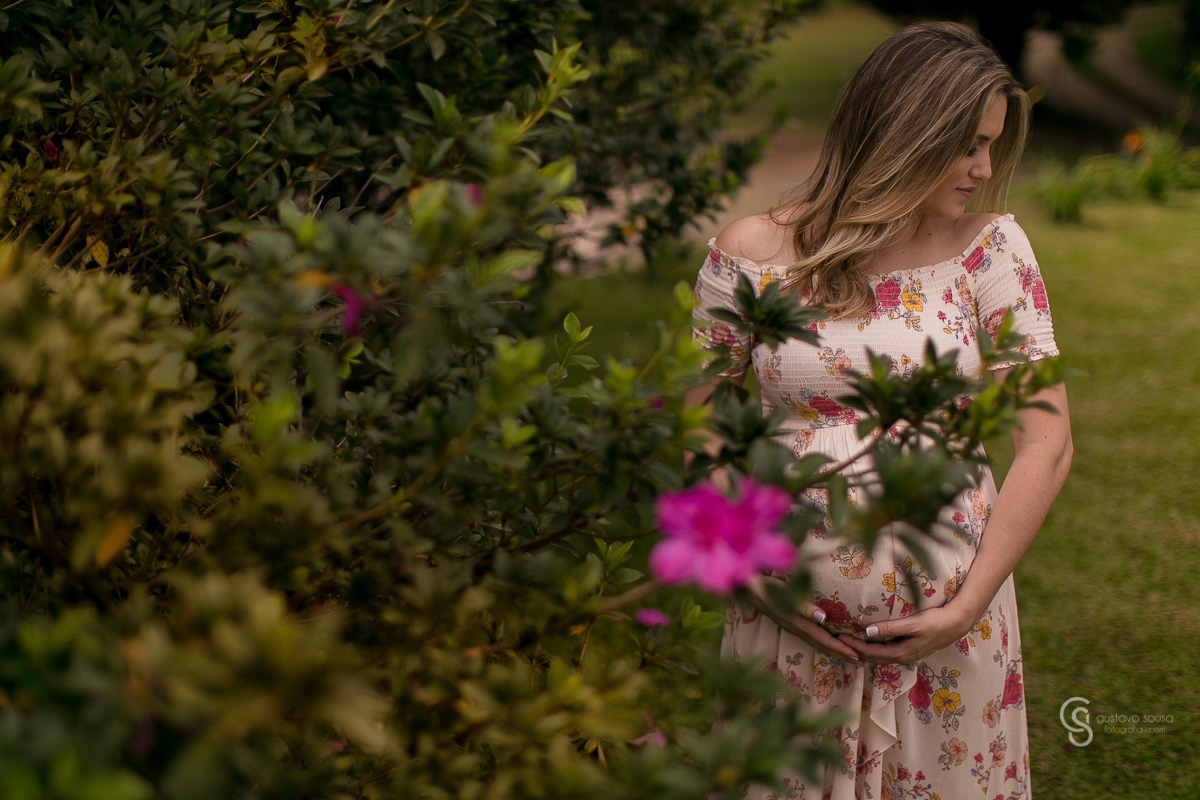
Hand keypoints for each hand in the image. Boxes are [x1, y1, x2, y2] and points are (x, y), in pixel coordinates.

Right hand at [746, 577, 863, 666]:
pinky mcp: (788, 621)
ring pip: (817, 642)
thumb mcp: (784, 595)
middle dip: (842, 654)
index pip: (825, 640)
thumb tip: (824, 618)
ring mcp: (792, 626)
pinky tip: (827, 638)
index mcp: (798, 624)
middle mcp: (796, 628)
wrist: (745, 586)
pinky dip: (823, 640)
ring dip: (834, 649)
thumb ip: (803, 607)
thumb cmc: (766, 586)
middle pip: (823, 645)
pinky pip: (810, 636)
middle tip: (861, 662)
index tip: (858, 656)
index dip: (841, 649)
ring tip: (849, 654)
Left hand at [838, 603, 972, 665]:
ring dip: (863, 650)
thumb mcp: (913, 624)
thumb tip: (867, 632)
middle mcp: (902, 657)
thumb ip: (890, 628)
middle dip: (854, 650)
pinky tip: (867, 642)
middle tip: (837, 640)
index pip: (871, 653)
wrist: (956, 624)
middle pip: (872, 658)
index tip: (839, 637)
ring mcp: (906, 654)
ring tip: (848, 642)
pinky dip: (873, 648)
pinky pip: (886, 652)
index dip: (854, 646)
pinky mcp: (909, 649)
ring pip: (879, 656)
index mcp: (901, 653)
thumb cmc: (935, 622)